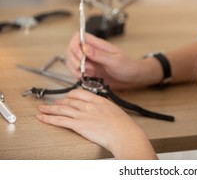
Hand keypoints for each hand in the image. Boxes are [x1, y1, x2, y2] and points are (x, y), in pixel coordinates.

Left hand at [37, 89, 156, 158]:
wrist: (123, 133)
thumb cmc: (123, 125)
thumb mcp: (115, 110)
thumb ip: (105, 108)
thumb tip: (102, 110)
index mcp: (99, 100)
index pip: (81, 93)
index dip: (71, 95)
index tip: (68, 96)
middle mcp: (89, 105)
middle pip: (70, 101)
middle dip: (60, 102)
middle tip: (54, 104)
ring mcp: (83, 114)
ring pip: (62, 109)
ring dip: (50, 109)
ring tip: (43, 109)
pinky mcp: (78, 124)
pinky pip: (60, 120)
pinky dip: (49, 118)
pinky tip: (43, 118)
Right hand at [65, 33, 149, 89]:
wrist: (134, 78)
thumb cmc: (128, 66)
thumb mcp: (115, 61)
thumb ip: (99, 55)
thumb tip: (84, 48)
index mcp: (98, 45)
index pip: (78, 37)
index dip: (74, 45)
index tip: (80, 55)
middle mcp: (92, 52)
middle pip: (71, 49)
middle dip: (73, 59)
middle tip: (83, 67)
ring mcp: (90, 62)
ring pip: (72, 62)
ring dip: (75, 69)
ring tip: (88, 73)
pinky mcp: (90, 72)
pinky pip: (77, 72)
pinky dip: (78, 76)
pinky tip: (87, 78)